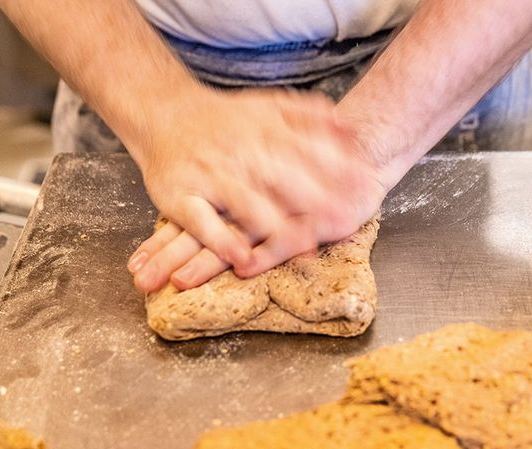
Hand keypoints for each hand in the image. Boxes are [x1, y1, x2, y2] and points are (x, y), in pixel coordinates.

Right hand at [127, 87, 385, 292]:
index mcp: (264, 132)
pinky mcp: (181, 195)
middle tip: (346, 221)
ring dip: (275, 226)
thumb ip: (308, 116)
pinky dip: (220, 240)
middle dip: (316, 200)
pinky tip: (241, 259)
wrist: (164, 112)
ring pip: (245, 202)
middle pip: (282, 177)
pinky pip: (201, 221)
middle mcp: (239, 153)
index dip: (338, 167)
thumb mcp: (268, 107)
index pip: (307, 149)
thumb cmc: (225, 119)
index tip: (367, 183)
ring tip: (303, 247)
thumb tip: (350, 125)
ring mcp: (210, 175)